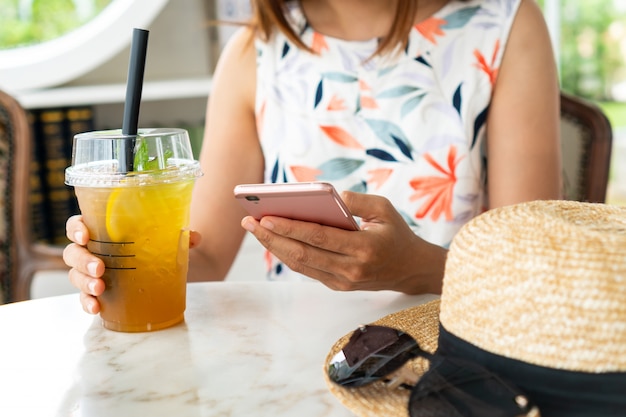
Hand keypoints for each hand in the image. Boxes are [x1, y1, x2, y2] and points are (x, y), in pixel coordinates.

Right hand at [64, 215, 202, 313]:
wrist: (156, 269)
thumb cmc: (151, 246)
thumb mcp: (165, 238)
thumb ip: (179, 235)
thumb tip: (194, 237)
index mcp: (101, 230)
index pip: (77, 224)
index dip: (76, 229)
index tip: (85, 236)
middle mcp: (91, 250)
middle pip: (73, 252)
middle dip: (84, 261)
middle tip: (100, 269)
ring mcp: (89, 272)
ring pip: (75, 275)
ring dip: (84, 283)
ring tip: (100, 288)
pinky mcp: (95, 292)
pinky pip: (83, 298)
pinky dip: (87, 303)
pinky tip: (96, 308)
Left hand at [240, 191, 445, 293]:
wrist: (411, 270)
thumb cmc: (397, 234)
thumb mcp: (385, 209)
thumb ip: (358, 201)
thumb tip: (331, 195)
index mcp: (363, 248)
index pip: (318, 237)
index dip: (290, 228)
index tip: (266, 217)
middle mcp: (351, 270)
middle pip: (302, 254)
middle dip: (272, 238)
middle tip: (249, 221)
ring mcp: (343, 282)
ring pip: (300, 265)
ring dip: (275, 248)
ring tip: (255, 229)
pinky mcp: (338, 286)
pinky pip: (307, 270)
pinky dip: (288, 255)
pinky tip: (274, 240)